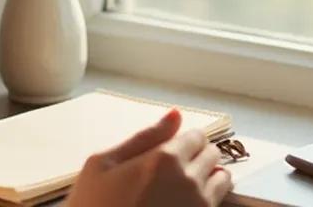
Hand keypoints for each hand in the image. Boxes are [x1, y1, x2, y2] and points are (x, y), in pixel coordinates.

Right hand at [65, 108, 233, 206]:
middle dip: (198, 155)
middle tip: (174, 168)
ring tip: (182, 186)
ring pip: (222, 179)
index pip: (196, 136)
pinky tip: (184, 201)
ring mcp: (198, 206)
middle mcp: (189, 181)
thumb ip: (143, 137)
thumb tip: (175, 115)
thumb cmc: (90, 206)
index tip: (170, 150)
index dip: (184, 140)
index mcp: (164, 159)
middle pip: (212, 154)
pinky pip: (218, 203)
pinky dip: (208, 198)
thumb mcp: (102, 165)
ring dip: (208, 176)